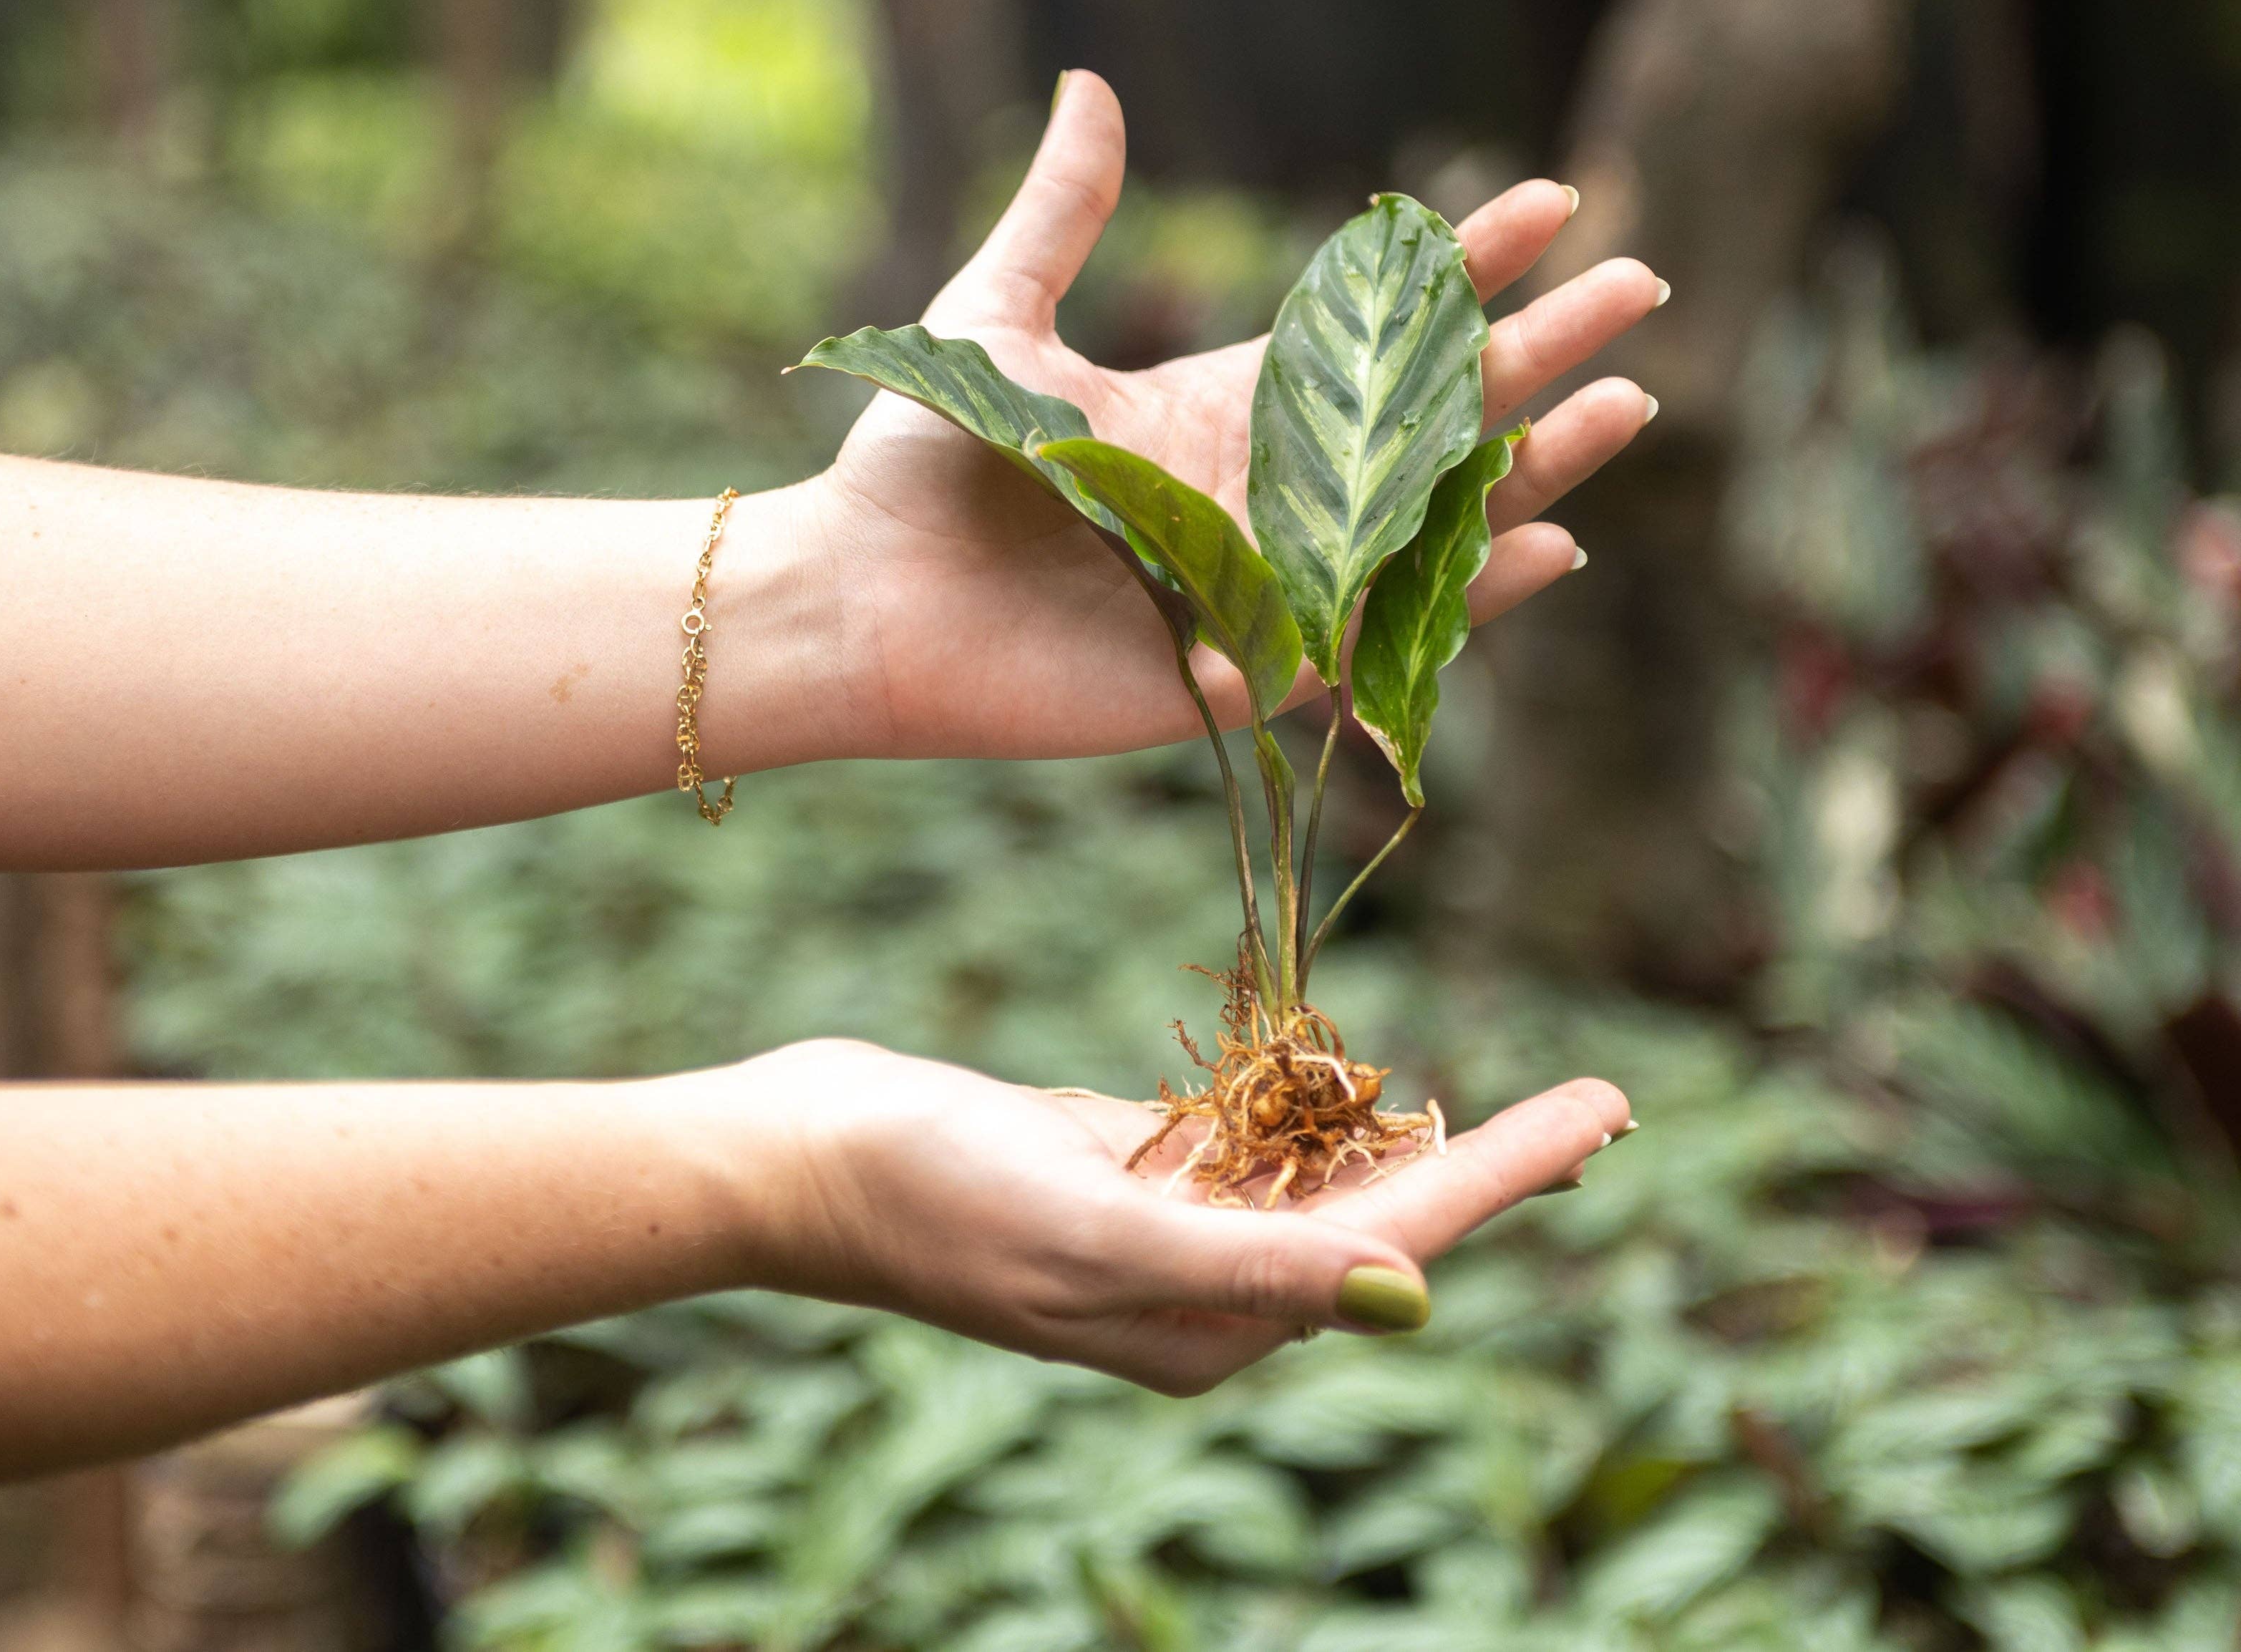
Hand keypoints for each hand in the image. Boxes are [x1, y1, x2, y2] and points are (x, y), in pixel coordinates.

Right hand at [721, 1038, 1629, 1394]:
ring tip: (1518, 1106)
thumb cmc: (931, 1194)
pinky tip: (1359, 1086)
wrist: (799, 1157)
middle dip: (1490, 1164)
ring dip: (1410, 1139)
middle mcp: (1199, 1286)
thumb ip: (1251, 1267)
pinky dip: (1305, 1114)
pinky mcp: (1116, 1170)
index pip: (1397, 1240)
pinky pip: (1239, 1146)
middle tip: (1603, 1108)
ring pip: (1317, 1181)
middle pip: (1380, 1216)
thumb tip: (1406, 1294)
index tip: (1609, 1112)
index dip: (1509, 1171)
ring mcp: (1157, 1226)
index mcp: (1208, 1322)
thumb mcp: (1096, 1233)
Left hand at [802, 70, 1667, 760]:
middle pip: (1436, 418)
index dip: (1466, 266)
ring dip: (1537, 465)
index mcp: (1225, 405)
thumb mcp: (1001, 312)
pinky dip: (1472, 595)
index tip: (1551, 200)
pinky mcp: (1254, 671)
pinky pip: (1387, 635)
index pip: (1377, 331)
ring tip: (1627, 403)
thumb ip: (1064, 209)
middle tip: (1644, 284)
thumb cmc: (923, 463)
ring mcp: (1271, 583)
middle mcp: (1267, 494)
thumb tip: (1090, 86)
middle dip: (1540, 349)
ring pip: (1436, 523)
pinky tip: (1555, 538)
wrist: (861, 593)